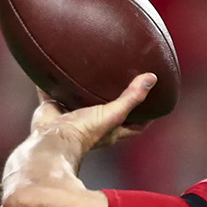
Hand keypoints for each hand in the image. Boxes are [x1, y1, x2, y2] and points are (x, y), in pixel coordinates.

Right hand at [30, 73, 155, 152]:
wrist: (53, 138)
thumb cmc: (86, 131)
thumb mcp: (114, 113)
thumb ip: (131, 97)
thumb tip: (152, 78)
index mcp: (110, 130)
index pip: (134, 126)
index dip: (145, 117)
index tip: (154, 105)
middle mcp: (92, 124)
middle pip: (107, 111)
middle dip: (113, 99)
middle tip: (120, 80)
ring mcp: (71, 117)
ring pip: (79, 101)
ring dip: (82, 90)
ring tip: (88, 70)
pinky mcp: (53, 109)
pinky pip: (52, 93)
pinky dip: (52, 83)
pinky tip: (53, 68)